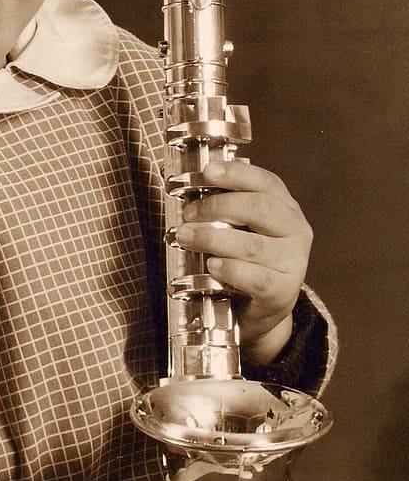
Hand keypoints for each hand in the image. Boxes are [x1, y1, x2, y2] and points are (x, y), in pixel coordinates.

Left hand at [173, 159, 312, 363]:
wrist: (260, 308)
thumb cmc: (245, 259)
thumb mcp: (240, 228)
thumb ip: (224, 207)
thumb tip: (188, 186)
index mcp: (285, 208)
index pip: (265, 182)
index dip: (236, 173)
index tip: (208, 172)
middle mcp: (295, 232)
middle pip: (260, 209)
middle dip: (217, 207)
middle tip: (188, 214)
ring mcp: (293, 263)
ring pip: (253, 246)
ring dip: (212, 239)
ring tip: (185, 237)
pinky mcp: (283, 293)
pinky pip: (256, 278)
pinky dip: (230, 269)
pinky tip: (212, 266)